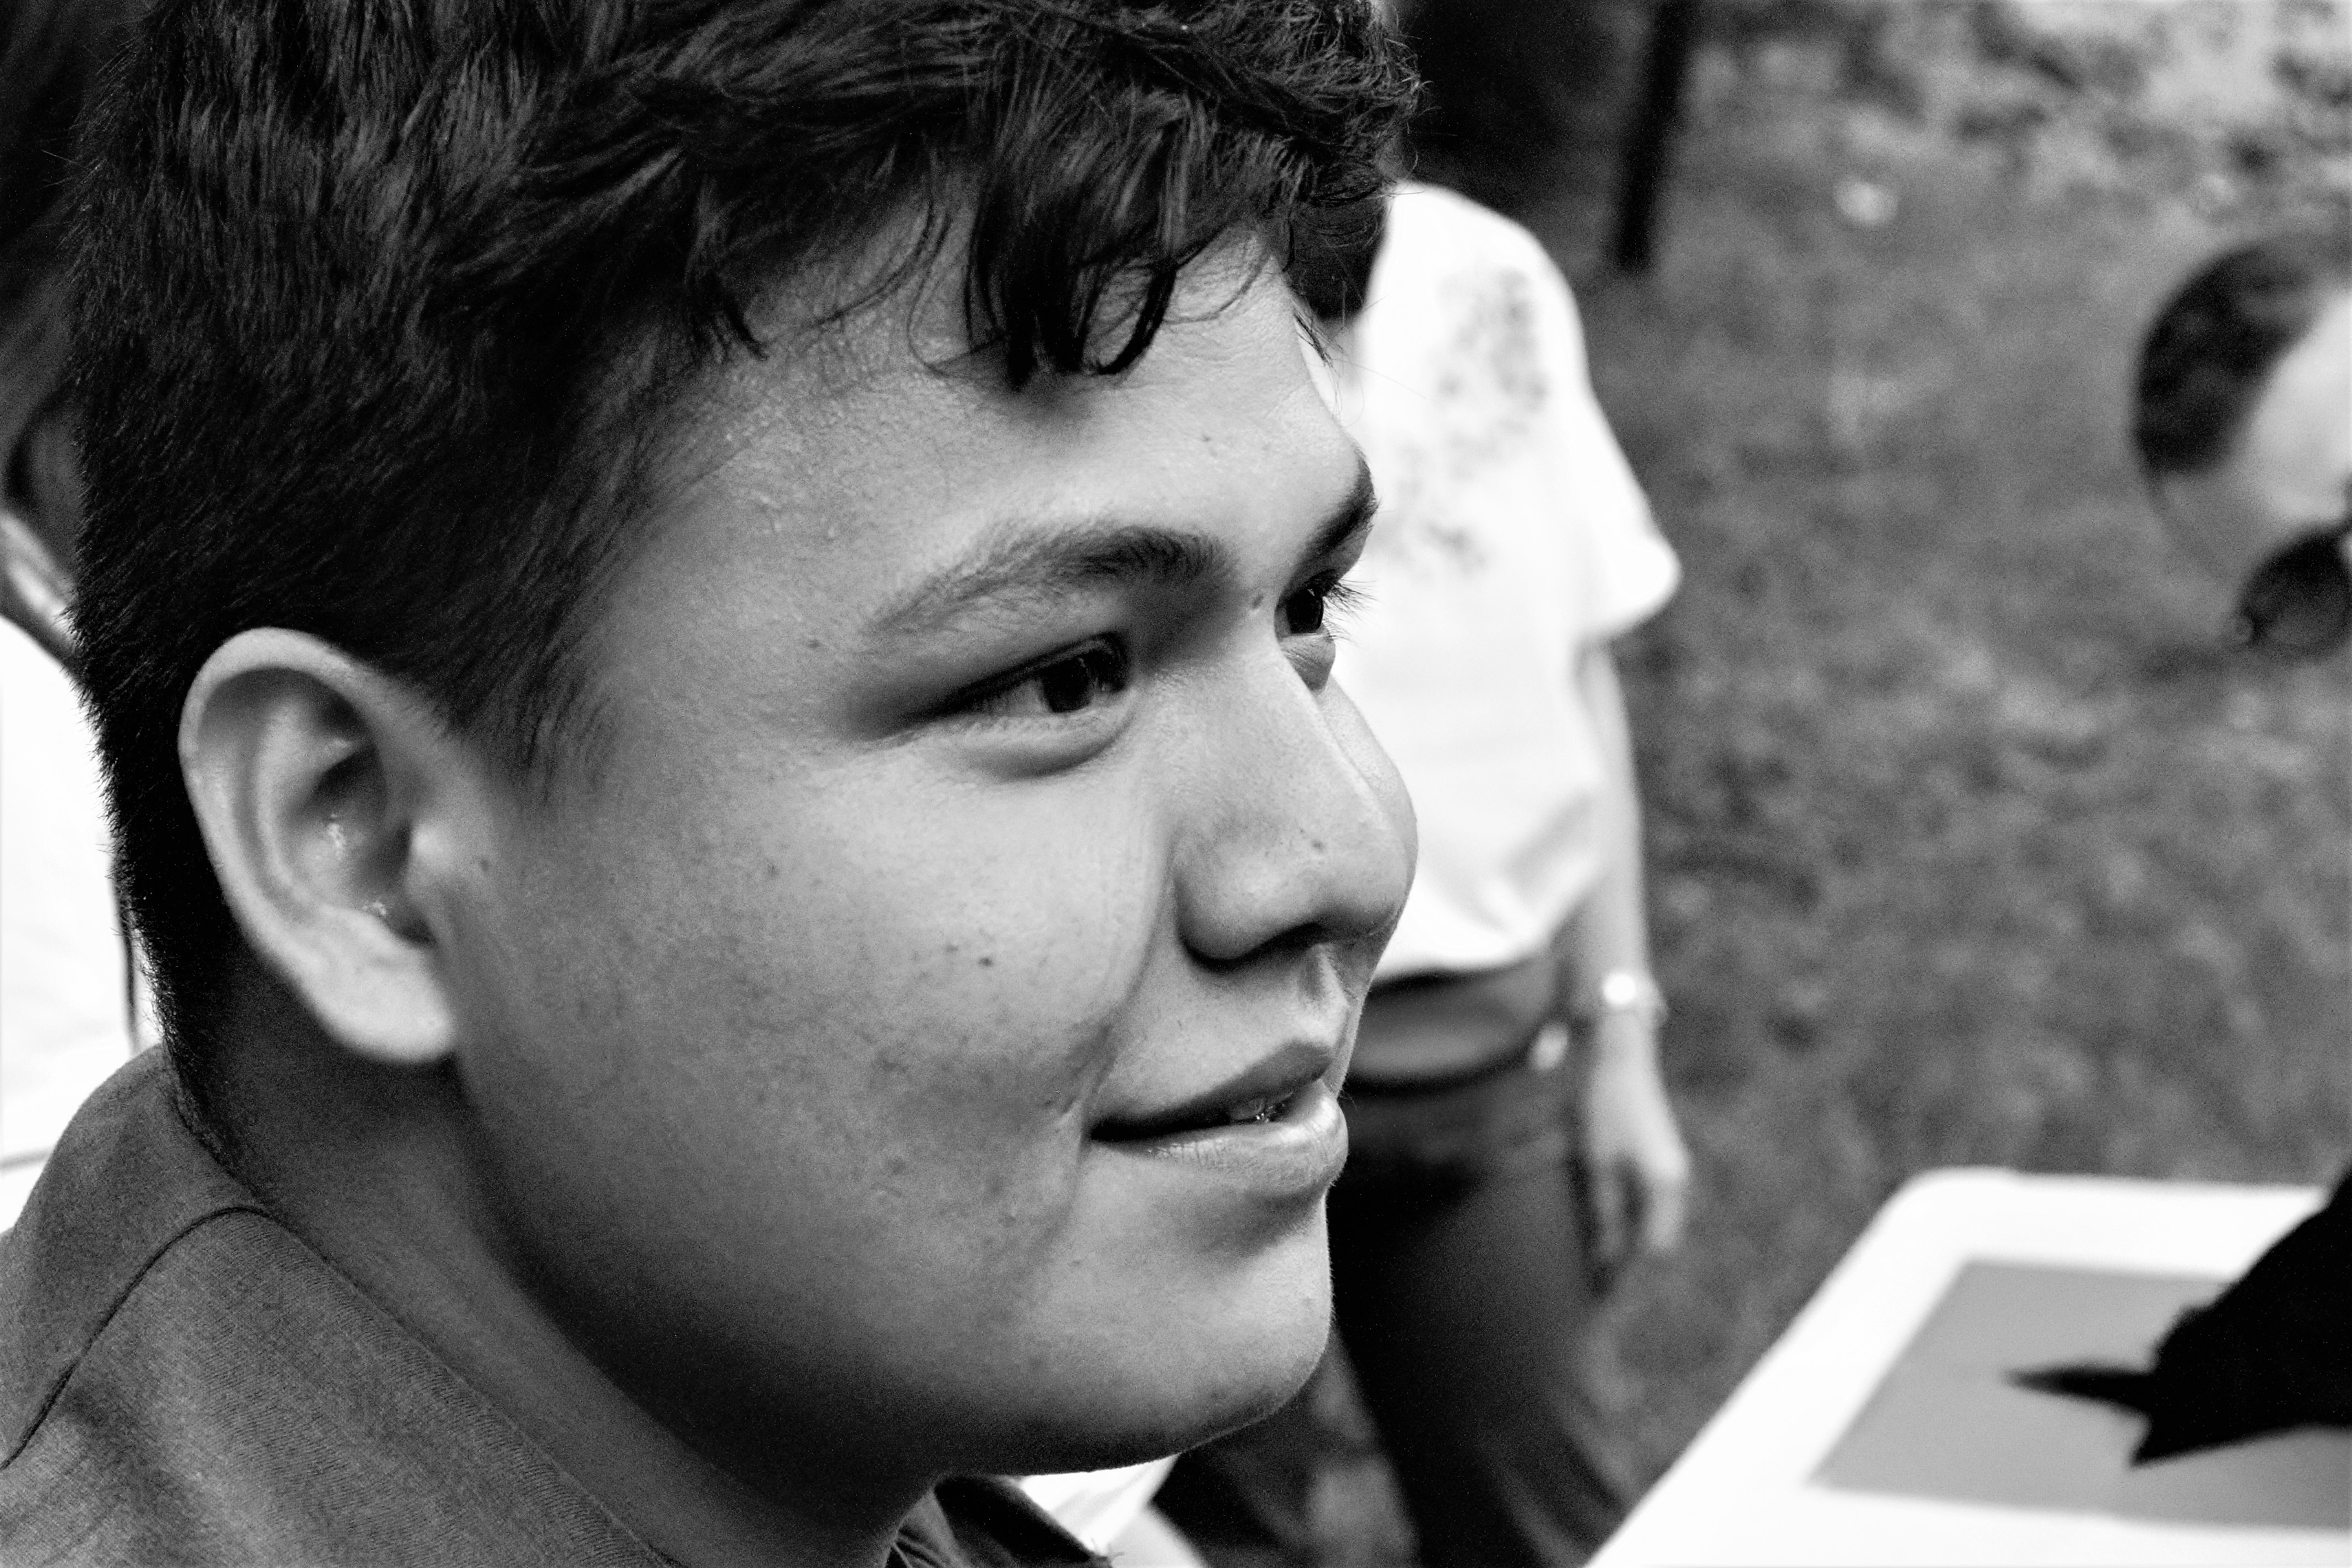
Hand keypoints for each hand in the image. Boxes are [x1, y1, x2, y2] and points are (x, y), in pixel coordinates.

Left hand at [1575, 1014, 1689, 1285]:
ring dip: (1630, 1245)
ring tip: (1598, 1268)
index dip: (1629, 1278)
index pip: (1654, 1251)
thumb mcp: (1597, 1164)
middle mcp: (1675, 1183)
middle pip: (1657, 1242)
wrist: (1618, 1058)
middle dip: (1630, 1268)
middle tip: (1598, 1294)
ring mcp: (1670, 1171)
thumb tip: (1605, 1258)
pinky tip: (1606, 1229)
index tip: (1603, 1302)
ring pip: (1654, 1225)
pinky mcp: (1660, 1161)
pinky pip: (1649, 1205)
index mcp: (1664, 1187)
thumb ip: (1605, 1213)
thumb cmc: (1603, 1109)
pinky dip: (1630, 1222)